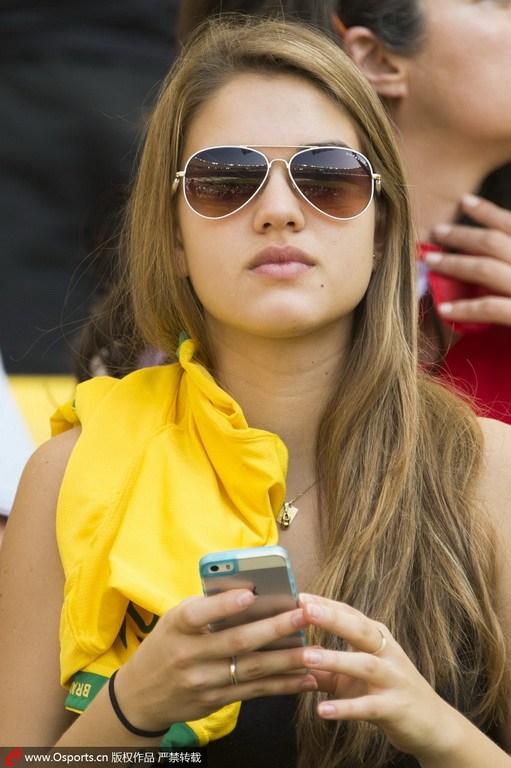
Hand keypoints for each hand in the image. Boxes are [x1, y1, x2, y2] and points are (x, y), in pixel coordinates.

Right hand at [114, 589, 315, 731]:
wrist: (140, 697)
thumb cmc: (165, 645)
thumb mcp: (173, 621)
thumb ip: (205, 608)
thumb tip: (250, 591)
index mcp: (177, 627)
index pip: (199, 614)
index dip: (224, 605)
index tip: (251, 594)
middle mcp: (188, 656)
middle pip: (236, 642)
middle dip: (274, 628)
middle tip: (304, 615)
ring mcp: (203, 682)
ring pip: (251, 670)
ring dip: (287, 661)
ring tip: (316, 652)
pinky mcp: (215, 702)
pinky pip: (254, 692)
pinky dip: (282, 686)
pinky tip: (305, 679)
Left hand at [300, 594, 456, 760]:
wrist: (433, 725)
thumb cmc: (389, 693)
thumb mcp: (357, 677)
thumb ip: (328, 668)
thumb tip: (295, 657)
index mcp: (378, 638)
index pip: (351, 615)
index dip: (327, 605)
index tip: (300, 596)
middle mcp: (388, 653)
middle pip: (361, 630)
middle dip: (333, 619)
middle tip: (305, 610)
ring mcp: (394, 679)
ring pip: (365, 665)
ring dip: (336, 660)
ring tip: (307, 658)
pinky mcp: (396, 708)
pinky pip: (369, 707)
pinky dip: (346, 708)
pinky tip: (322, 710)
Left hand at [425, 194, 510, 325]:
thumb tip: (498, 242)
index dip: (488, 212)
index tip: (464, 201)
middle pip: (492, 242)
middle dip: (461, 235)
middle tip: (437, 231)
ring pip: (485, 269)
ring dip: (454, 263)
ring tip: (430, 261)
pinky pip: (490, 308)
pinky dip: (465, 308)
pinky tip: (444, 310)